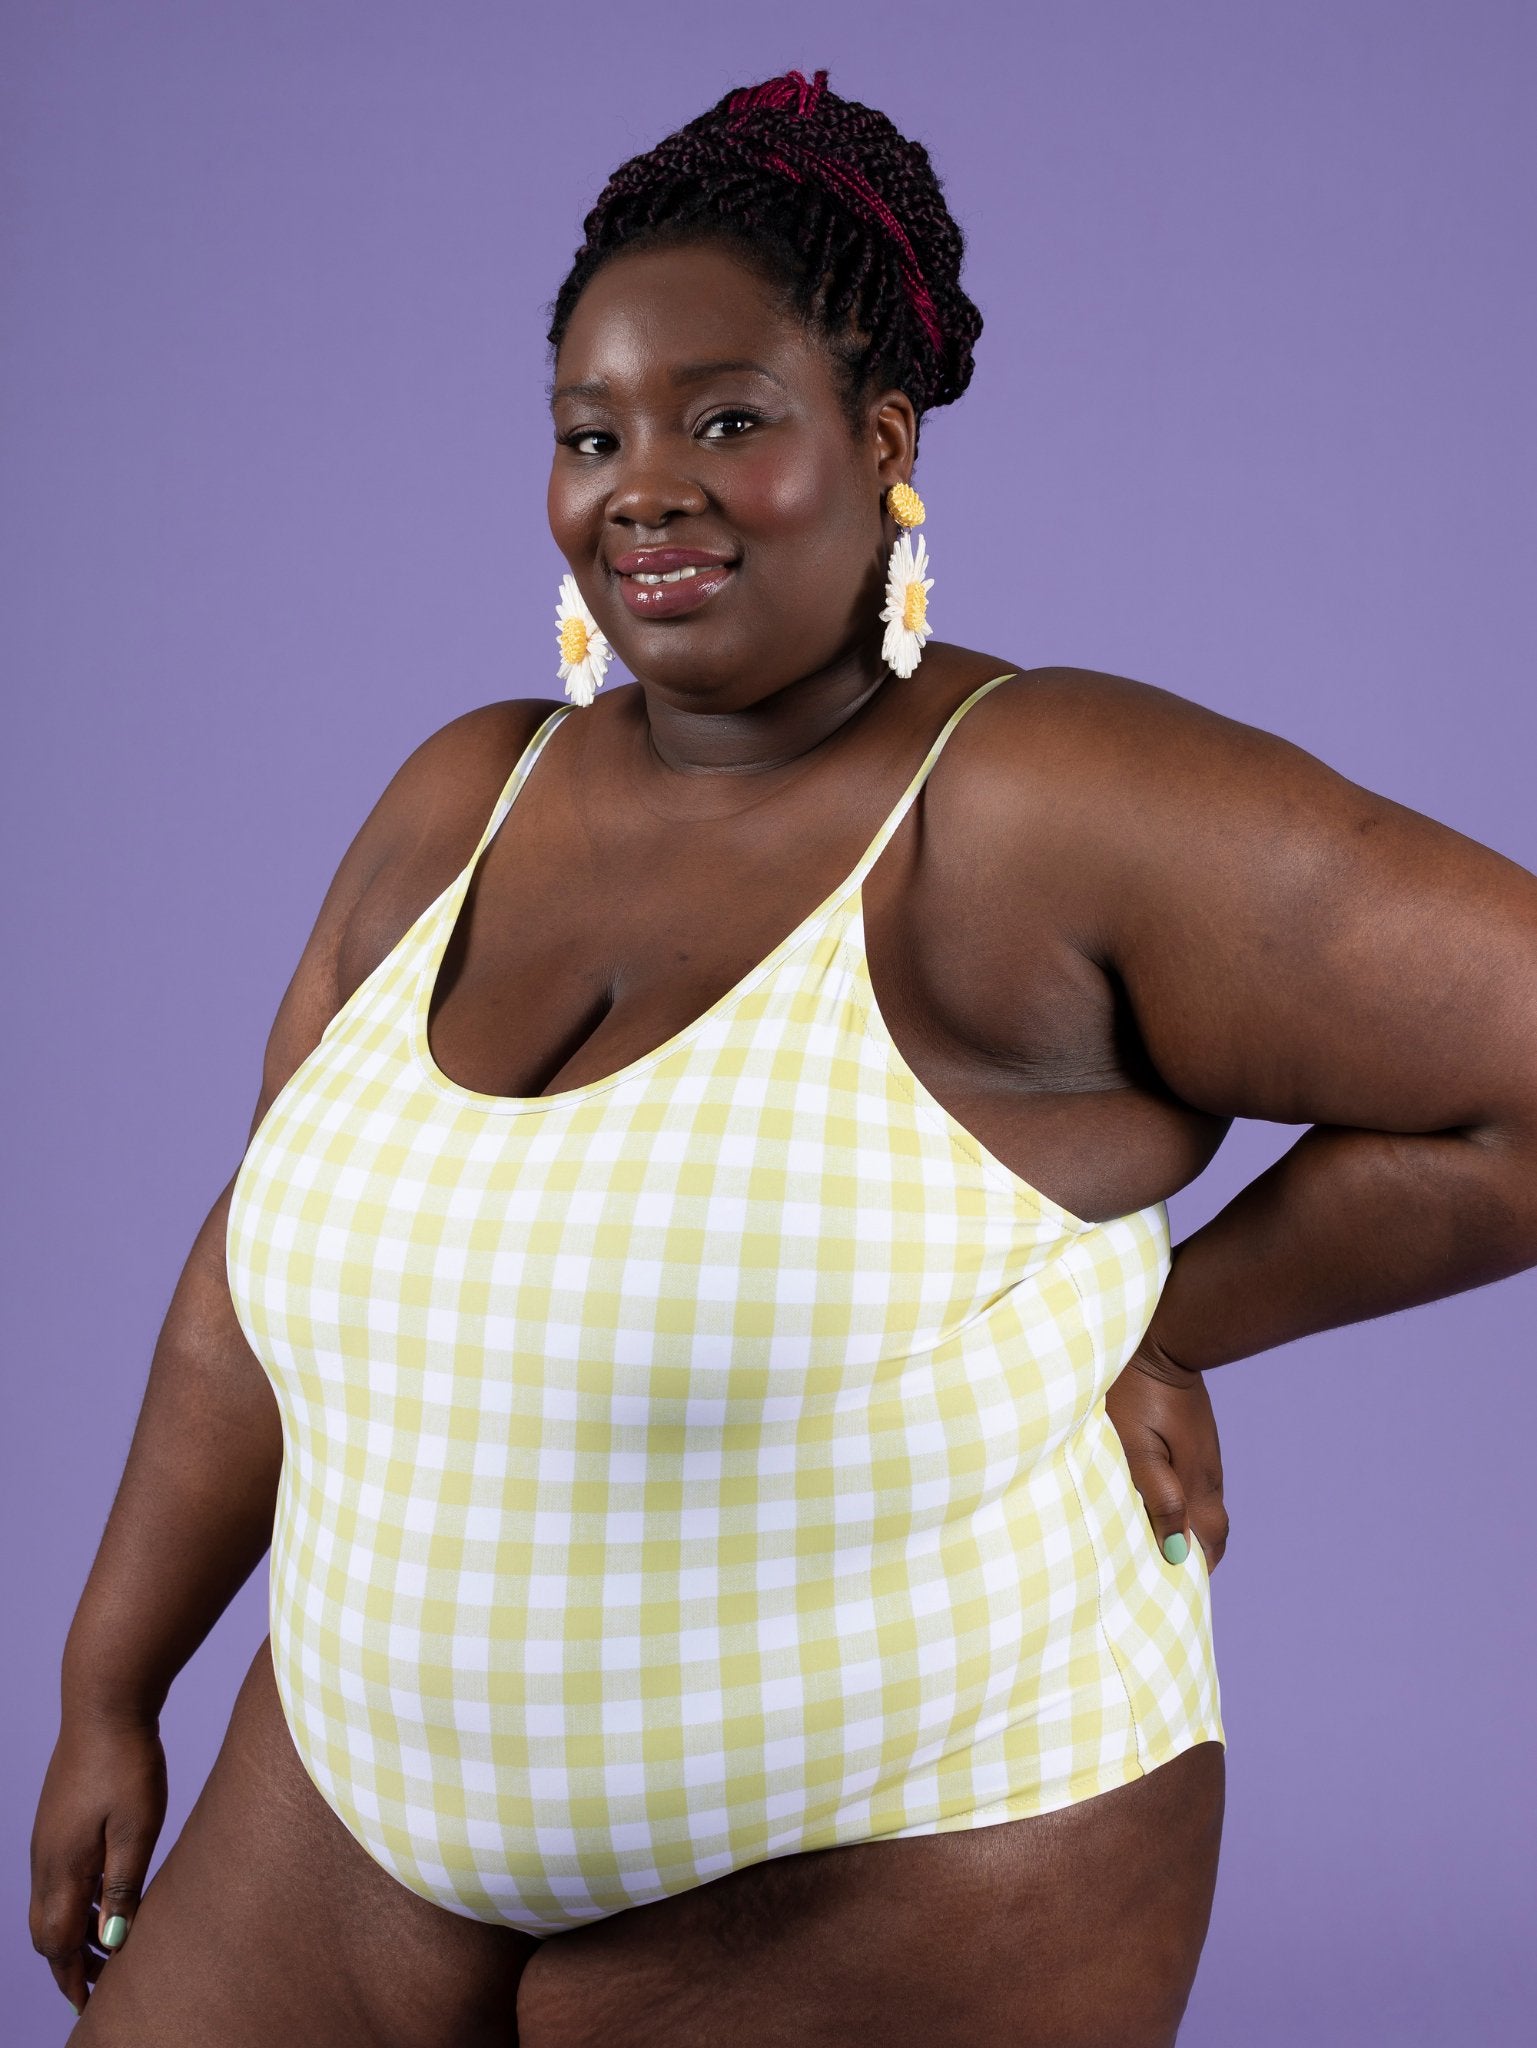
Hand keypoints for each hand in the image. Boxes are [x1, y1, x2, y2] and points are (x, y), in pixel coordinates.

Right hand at [29, 1712, 167, 2017]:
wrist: (104, 1704)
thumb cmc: (127, 1763)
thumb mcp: (137, 1828)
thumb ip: (123, 1885)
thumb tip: (111, 1940)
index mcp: (63, 1866)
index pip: (57, 1942)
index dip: (71, 1977)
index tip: (88, 2004)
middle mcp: (45, 1858)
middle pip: (46, 1930)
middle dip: (68, 1962)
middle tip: (101, 1982)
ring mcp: (47, 1837)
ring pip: (49, 1904)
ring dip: (72, 1931)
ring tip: (108, 1945)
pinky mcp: (56, 1819)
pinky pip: (56, 1877)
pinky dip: (73, 1901)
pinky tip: (103, 1895)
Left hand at [1104, 1343, 1229, 1572]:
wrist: (1159, 1343)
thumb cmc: (1136, 1396)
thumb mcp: (1137, 1450)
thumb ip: (1158, 1498)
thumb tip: (1177, 1550)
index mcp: (1196, 1484)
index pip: (1207, 1544)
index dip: (1195, 1572)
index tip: (1175, 1593)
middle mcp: (1208, 1475)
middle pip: (1212, 1531)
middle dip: (1196, 1557)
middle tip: (1169, 1577)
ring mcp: (1204, 1456)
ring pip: (1204, 1507)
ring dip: (1189, 1530)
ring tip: (1160, 1546)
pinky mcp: (1195, 1440)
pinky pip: (1195, 1485)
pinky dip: (1183, 1504)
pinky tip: (1161, 1503)